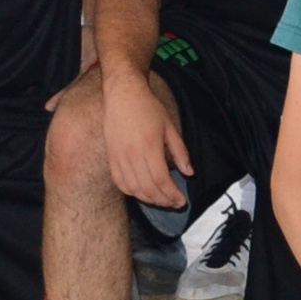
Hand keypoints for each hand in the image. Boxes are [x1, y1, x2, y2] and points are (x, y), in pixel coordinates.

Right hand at [102, 67, 191, 208]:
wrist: (122, 95)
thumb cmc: (148, 108)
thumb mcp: (170, 127)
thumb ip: (180, 151)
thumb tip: (189, 172)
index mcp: (149, 147)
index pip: (161, 180)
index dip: (172, 194)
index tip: (182, 200)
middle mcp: (132, 155)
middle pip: (147, 189)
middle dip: (163, 201)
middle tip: (175, 203)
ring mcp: (119, 158)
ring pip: (133, 189)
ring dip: (148, 199)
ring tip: (162, 200)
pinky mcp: (111, 158)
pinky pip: (120, 182)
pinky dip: (131, 192)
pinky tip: (142, 194)